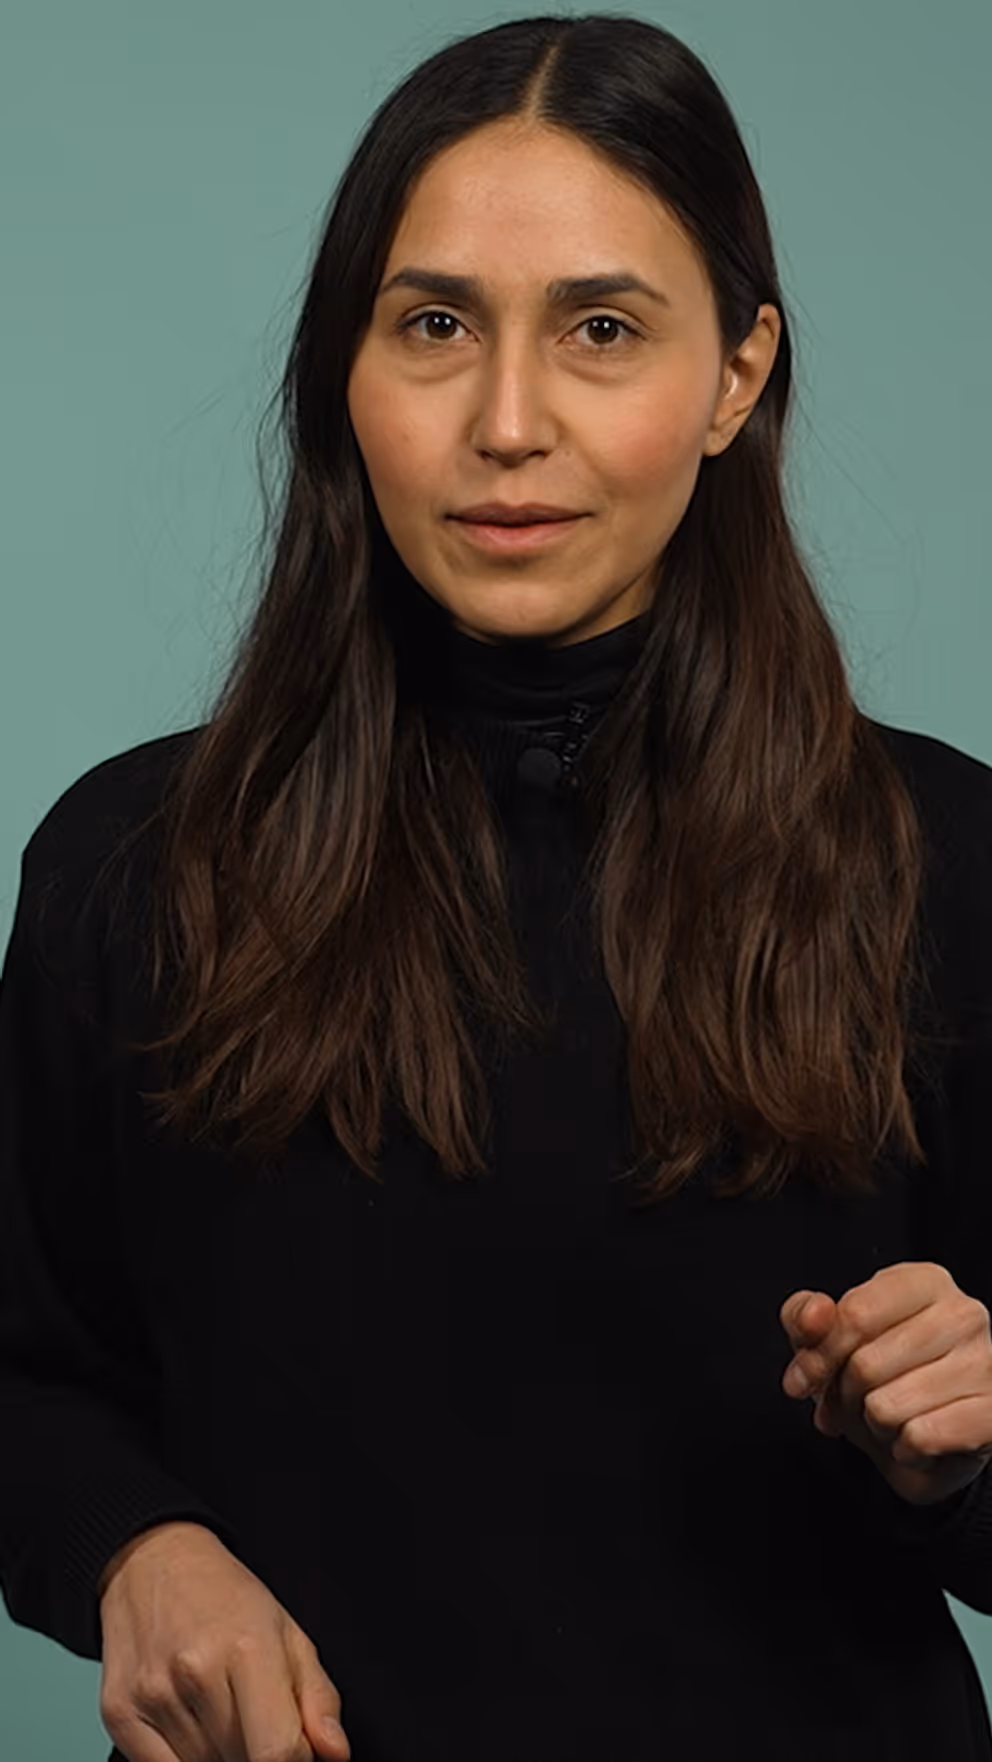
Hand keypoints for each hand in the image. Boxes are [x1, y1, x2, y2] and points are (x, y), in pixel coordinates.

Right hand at [99, 1520, 351, 1760]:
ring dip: (222, 1756)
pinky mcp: (119, 1714)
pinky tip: (193, 1727)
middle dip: (258, 1752)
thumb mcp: (287, 1631)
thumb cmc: (224, 1597)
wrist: (152, 1562)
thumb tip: (335, 1752)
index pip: (277, 1751)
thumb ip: (318, 1698)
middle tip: (256, 1717)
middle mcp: (197, 1672)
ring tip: (222, 1711)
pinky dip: (185, 1761)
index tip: (295, 1752)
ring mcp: (154, 1695)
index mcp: (248, 1648)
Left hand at [780, 1262, 991, 1506]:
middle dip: (846, 1395)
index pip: (853, 1315)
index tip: (806, 1377)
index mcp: (924, 1282)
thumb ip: (806, 1318)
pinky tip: (914, 1439)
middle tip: (859, 1400)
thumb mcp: (828, 1340)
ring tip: (890, 1417)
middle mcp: (964, 1314)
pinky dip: (904, 1448)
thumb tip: (815, 1314)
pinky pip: (919, 1438)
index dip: (818, 1356)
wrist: (923, 1441)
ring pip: (887, 1406)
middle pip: (865, 1364)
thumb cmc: (878, 1379)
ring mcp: (986, 1364)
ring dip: (875, 1424)